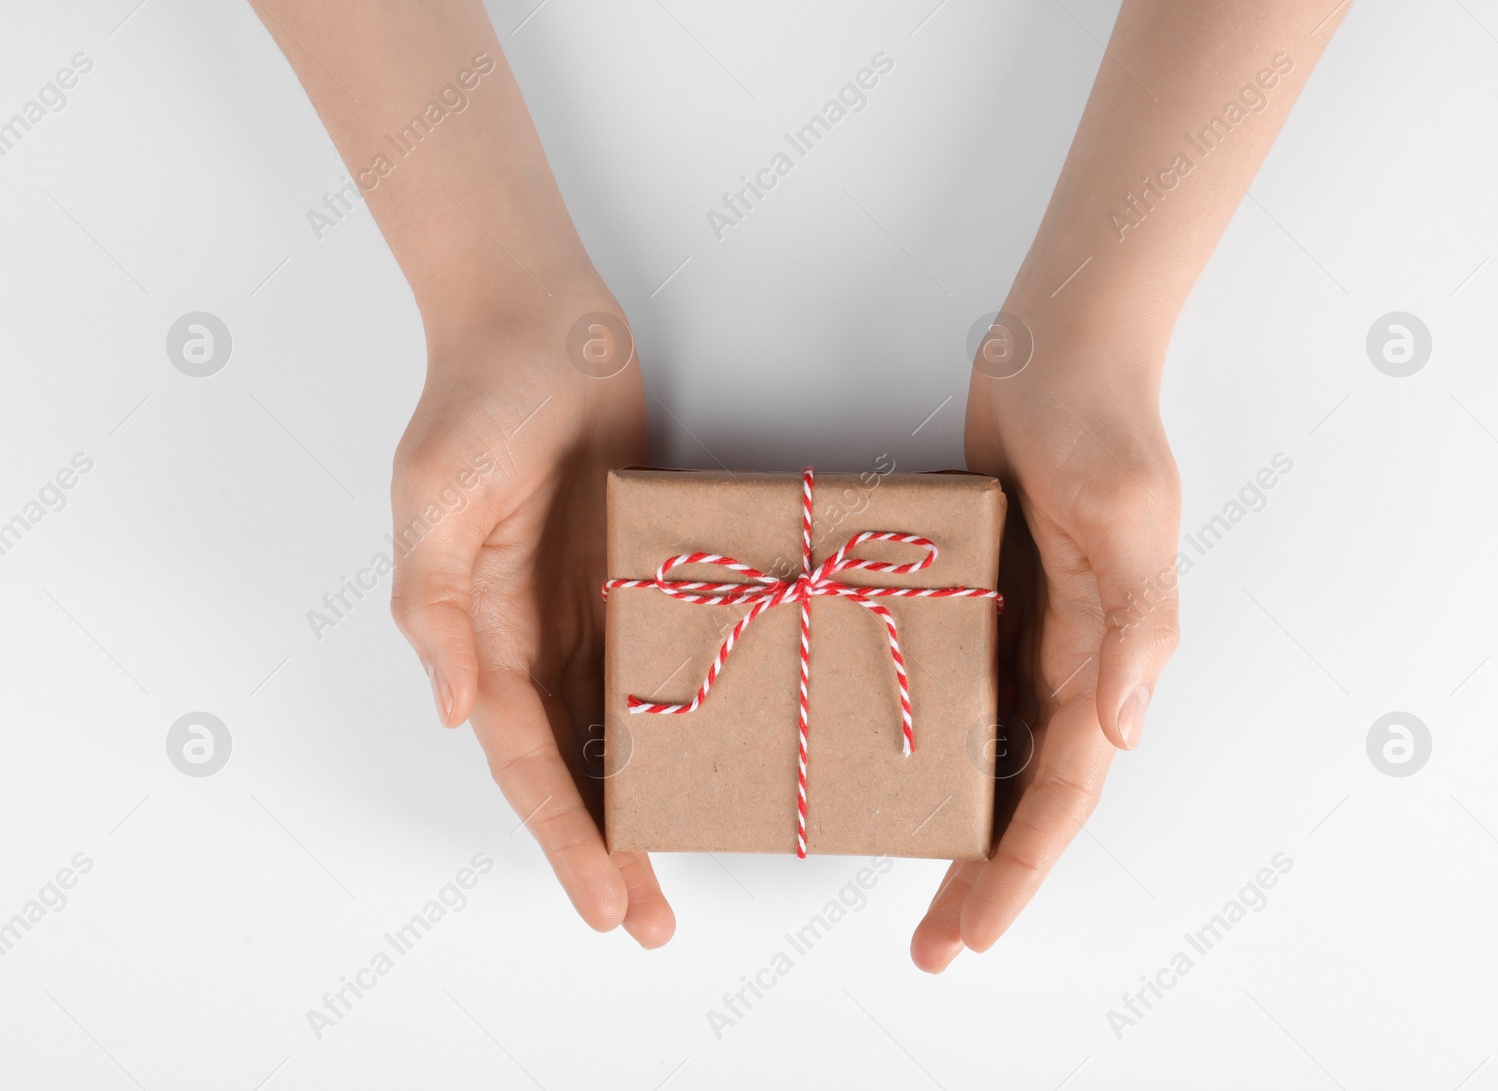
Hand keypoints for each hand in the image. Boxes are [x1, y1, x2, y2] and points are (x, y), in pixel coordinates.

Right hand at [389, 289, 674, 947]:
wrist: (541, 325)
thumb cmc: (479, 400)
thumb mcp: (437, 497)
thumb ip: (435, 605)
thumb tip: (447, 709)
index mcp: (480, 633)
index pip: (526, 761)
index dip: (564, 837)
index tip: (605, 903)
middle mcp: (531, 637)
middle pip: (572, 767)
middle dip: (604, 850)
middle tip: (647, 924)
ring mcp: (587, 611)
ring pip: (616, 732)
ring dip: (641, 805)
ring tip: (679, 878)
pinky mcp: (635, 577)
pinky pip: (656, 665)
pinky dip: (674, 723)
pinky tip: (710, 766)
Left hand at [911, 310, 1180, 970]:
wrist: (1057, 351)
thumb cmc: (1096, 421)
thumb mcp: (1123, 511)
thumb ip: (1135, 619)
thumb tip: (1126, 728)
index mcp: (1109, 659)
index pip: (1065, 794)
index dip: (1020, 872)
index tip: (970, 936)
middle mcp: (1071, 661)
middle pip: (1026, 796)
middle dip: (987, 877)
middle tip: (932, 949)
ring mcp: (1024, 633)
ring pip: (994, 756)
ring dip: (960, 825)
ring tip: (916, 890)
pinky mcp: (983, 600)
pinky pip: (960, 690)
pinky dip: (933, 744)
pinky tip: (890, 776)